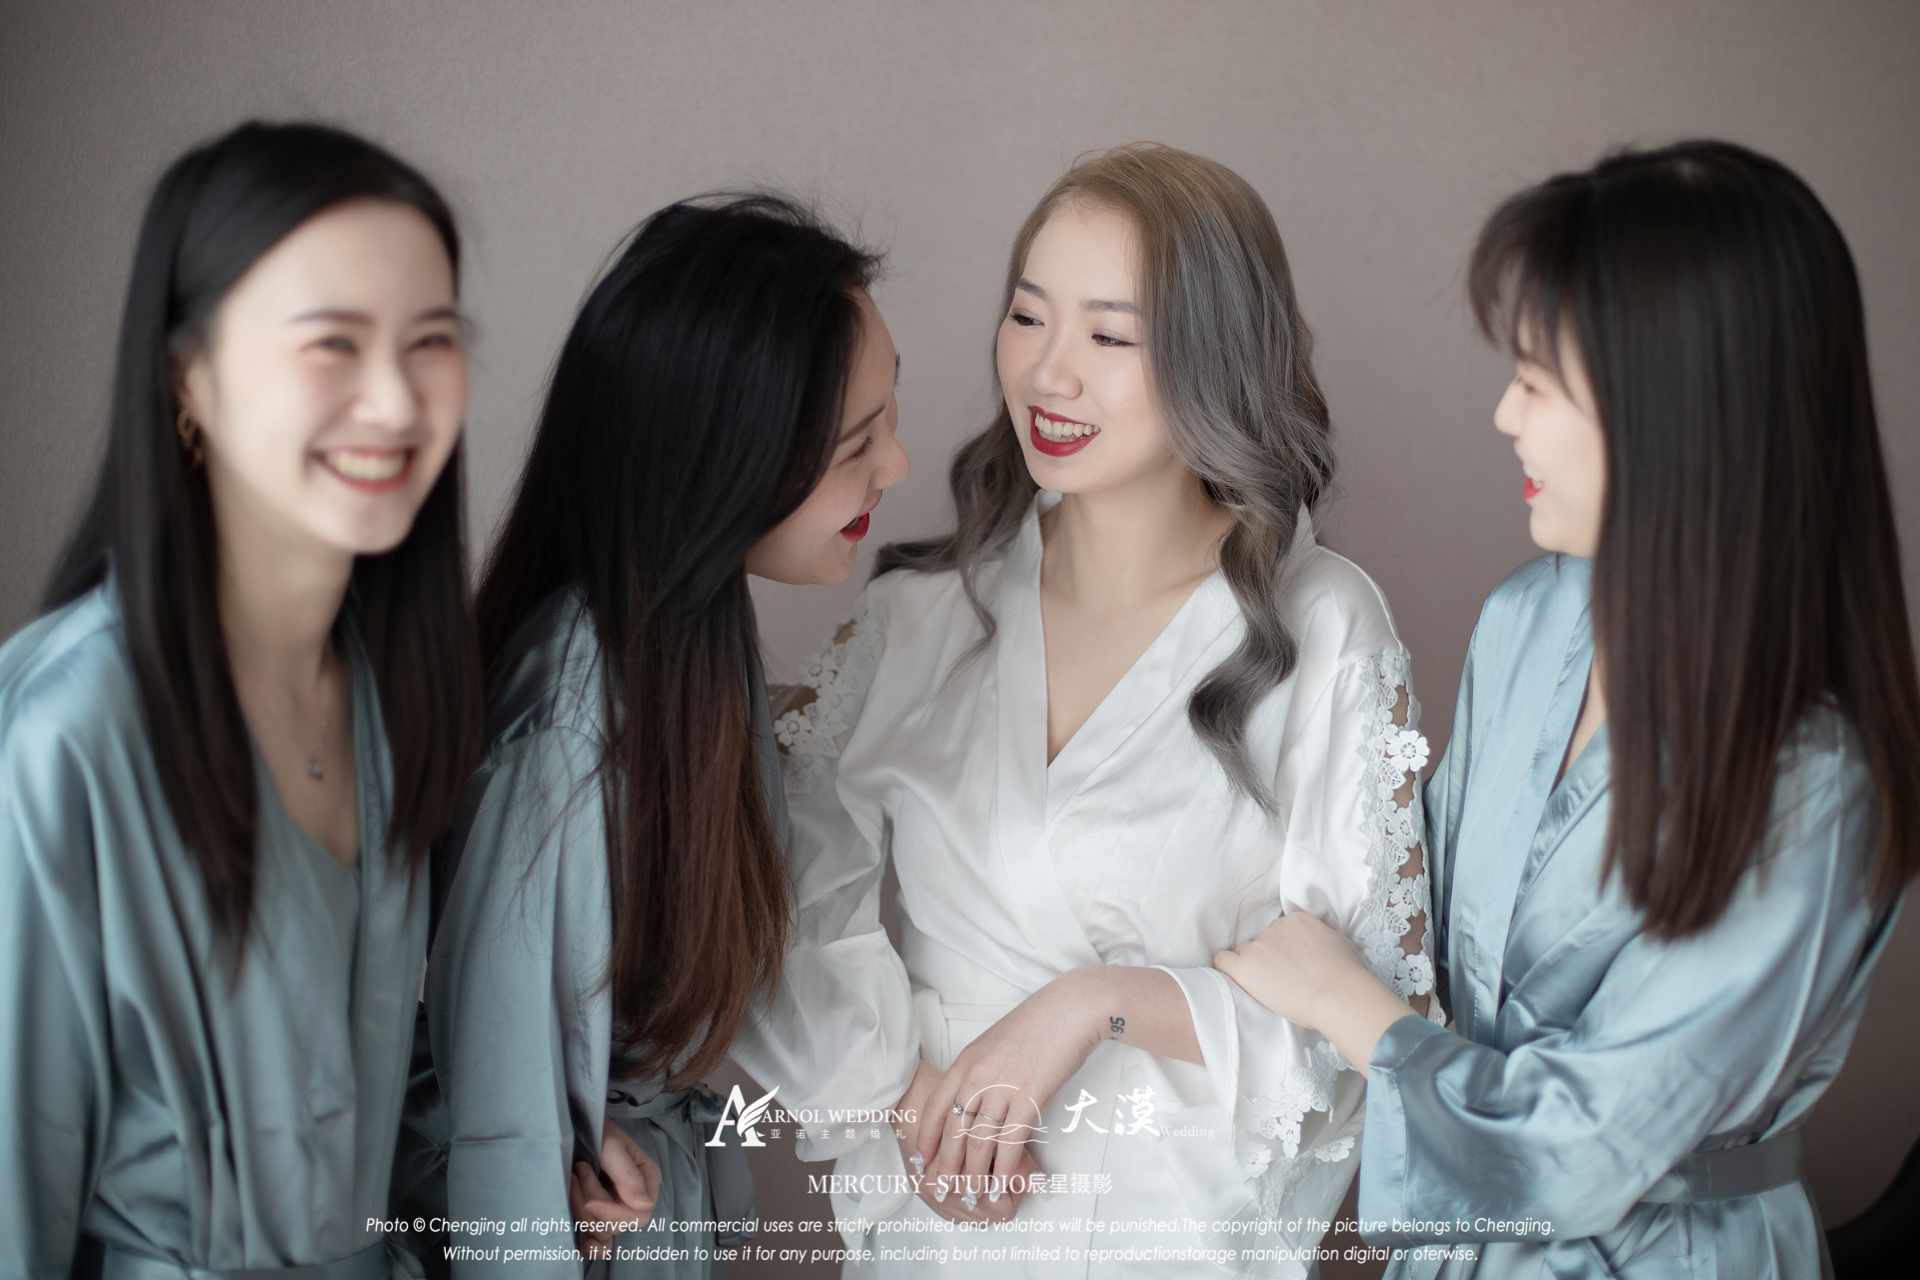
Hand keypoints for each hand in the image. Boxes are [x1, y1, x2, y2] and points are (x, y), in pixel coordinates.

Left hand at [570, 1117, 661, 1259]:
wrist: (573, 1126)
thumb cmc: (596, 1130)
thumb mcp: (611, 1146)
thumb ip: (627, 1173)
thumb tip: (644, 1204)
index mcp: (647, 1180)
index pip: (639, 1214)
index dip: (613, 1213)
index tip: (589, 1201)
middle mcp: (636, 1198)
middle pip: (619, 1224)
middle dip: (593, 1205)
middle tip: (579, 1174)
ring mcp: (616, 1208)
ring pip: (605, 1232)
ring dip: (582, 1213)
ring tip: (573, 1181)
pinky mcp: (599, 1215)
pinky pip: (601, 1240)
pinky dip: (594, 1245)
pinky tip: (585, 1244)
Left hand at [914, 974, 1101, 1222]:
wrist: (1070, 1010)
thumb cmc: (1037, 1024)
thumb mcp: (994, 1043)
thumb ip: (979, 1070)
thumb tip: (971, 1098)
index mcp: (967, 1061)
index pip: (937, 1105)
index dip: (927, 1135)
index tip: (921, 1156)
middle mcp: (978, 1076)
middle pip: (955, 1129)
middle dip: (947, 1163)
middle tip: (943, 1186)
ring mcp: (1003, 1088)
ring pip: (980, 1141)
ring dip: (975, 1173)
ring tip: (973, 1193)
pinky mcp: (1029, 1098)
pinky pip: (1010, 1142)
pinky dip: (1004, 1167)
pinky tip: (1002, 1182)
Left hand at [1215, 912, 1411, 1066]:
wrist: (1337, 992)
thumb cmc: (1347, 973)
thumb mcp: (1340, 943)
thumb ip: (1323, 937)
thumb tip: (1322, 943)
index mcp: (1296, 921)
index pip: (1279, 932)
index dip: (1283, 950)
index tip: (1291, 965)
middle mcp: (1274, 929)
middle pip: (1260, 942)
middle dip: (1267, 958)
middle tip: (1280, 978)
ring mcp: (1258, 947)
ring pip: (1242, 952)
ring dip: (1251, 965)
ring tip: (1264, 985)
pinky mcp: (1246, 967)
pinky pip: (1223, 961)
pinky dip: (1227, 968)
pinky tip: (1237, 980)